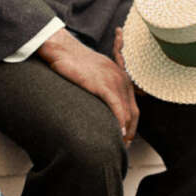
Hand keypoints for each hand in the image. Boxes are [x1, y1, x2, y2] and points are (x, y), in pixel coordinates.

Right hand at [38, 27, 138, 144]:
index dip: (131, 124)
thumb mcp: (95, 72)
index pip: (132, 105)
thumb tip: (100, 102)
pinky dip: (119, 122)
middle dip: (131, 131)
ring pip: (127, 112)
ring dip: (125, 131)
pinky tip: (118, 133)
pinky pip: (116, 107)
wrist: (62, 49)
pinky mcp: (102, 84)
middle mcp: (121, 78)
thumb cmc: (73, 62)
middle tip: (124, 146)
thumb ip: (102, 85)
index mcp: (121, 76)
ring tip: (119, 144)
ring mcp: (113, 81)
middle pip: (133, 111)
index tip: (125, 137)